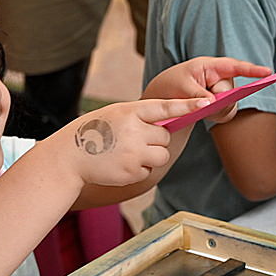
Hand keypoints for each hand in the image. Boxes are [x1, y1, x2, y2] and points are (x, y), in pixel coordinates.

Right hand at [58, 98, 208, 186]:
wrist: (69, 158)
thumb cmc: (92, 133)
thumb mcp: (113, 115)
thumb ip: (138, 117)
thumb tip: (167, 126)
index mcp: (129, 112)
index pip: (164, 107)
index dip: (186, 105)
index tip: (205, 103)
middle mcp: (134, 131)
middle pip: (164, 137)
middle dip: (155, 140)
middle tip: (134, 141)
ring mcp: (134, 153)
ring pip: (162, 155)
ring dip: (152, 155)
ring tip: (129, 153)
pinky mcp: (133, 172)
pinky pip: (150, 170)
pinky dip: (140, 169)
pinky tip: (121, 164)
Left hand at [142, 57, 270, 124]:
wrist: (165, 96)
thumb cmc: (172, 84)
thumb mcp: (182, 87)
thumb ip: (199, 95)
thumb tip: (214, 103)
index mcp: (211, 66)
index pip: (235, 67)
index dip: (252, 70)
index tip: (268, 73)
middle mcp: (221, 77)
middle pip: (230, 91)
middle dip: (218, 99)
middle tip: (201, 102)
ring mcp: (223, 92)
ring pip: (229, 105)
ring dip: (215, 110)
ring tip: (198, 107)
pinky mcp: (222, 105)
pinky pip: (227, 114)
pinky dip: (217, 116)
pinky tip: (204, 113)